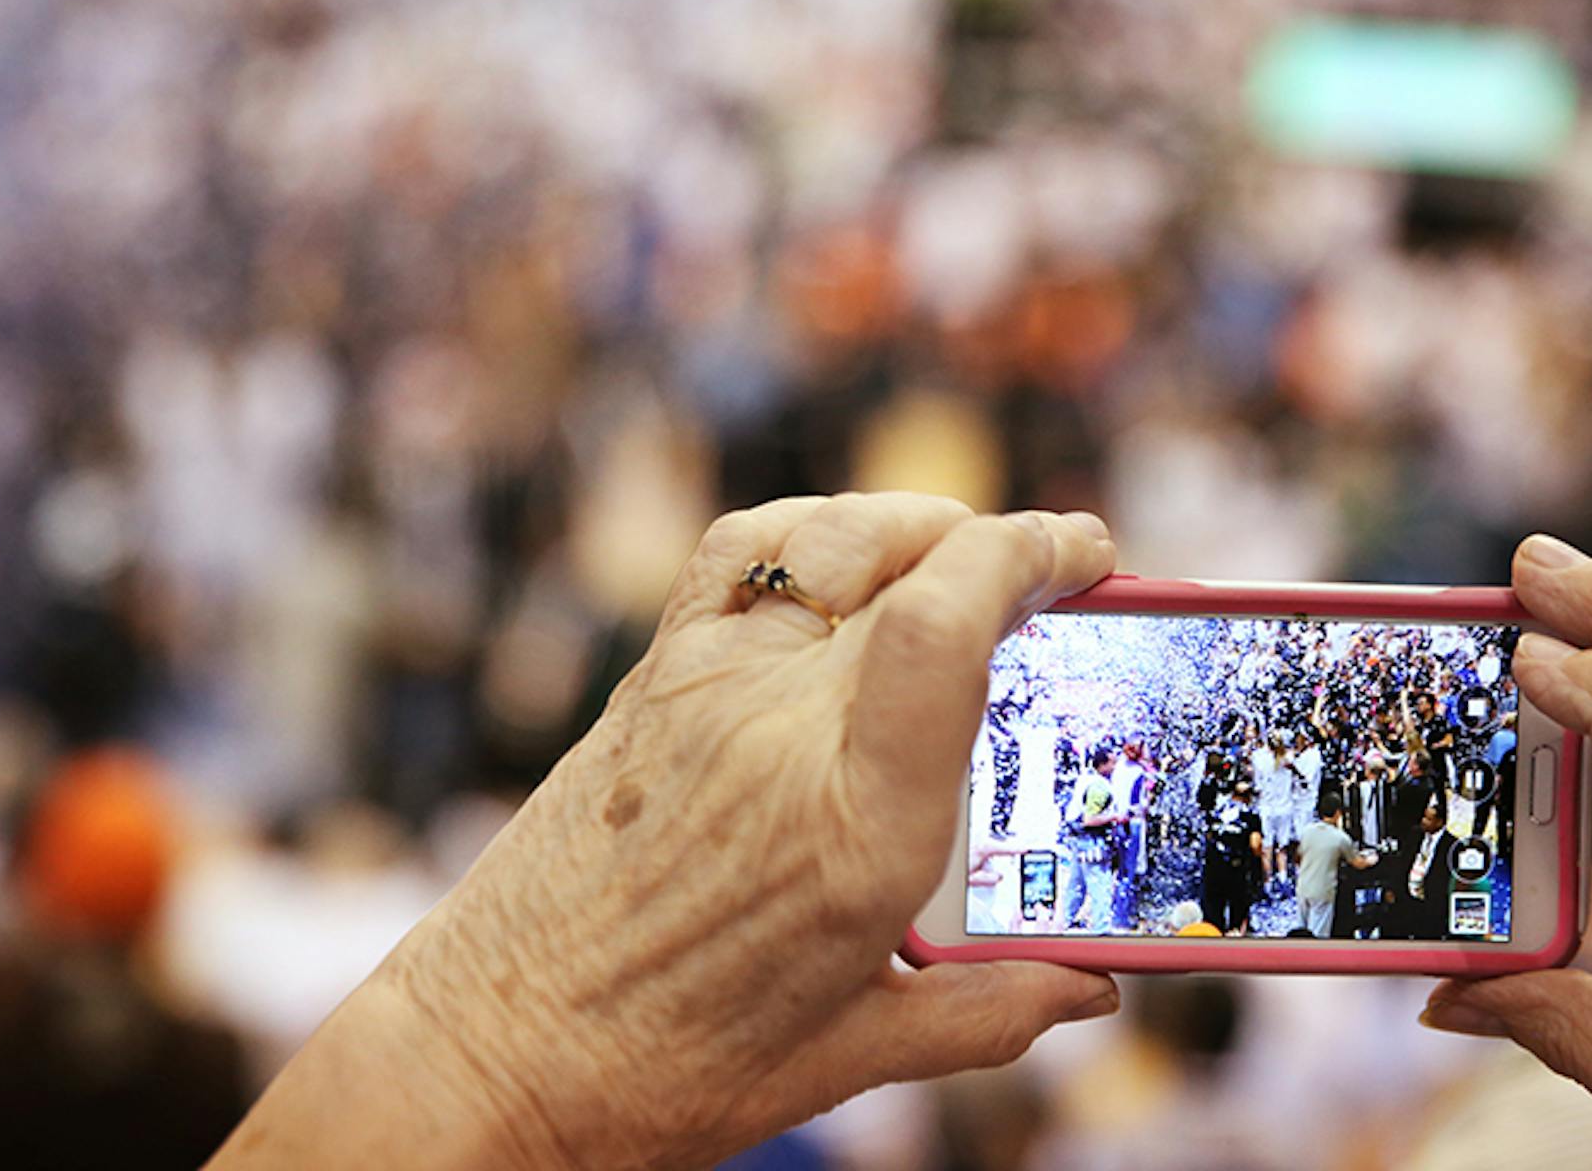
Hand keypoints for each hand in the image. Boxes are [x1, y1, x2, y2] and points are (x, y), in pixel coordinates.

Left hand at [211, 494, 1119, 1170]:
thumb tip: (1094, 985)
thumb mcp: (856, 1053)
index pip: (945, 624)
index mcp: (855, 828)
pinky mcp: (653, 678)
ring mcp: (706, 689)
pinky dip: (810, 525)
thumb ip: (992, 1008)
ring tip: (968, 554)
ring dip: (919, 522)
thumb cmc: (670, 1069)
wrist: (497, 1052)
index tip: (1087, 554)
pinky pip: (737, 553)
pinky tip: (850, 552)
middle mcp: (780, 732)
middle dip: (1009, 546)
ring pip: (829, 538)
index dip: (1028, 555)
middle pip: (912, 568)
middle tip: (1064, 568)